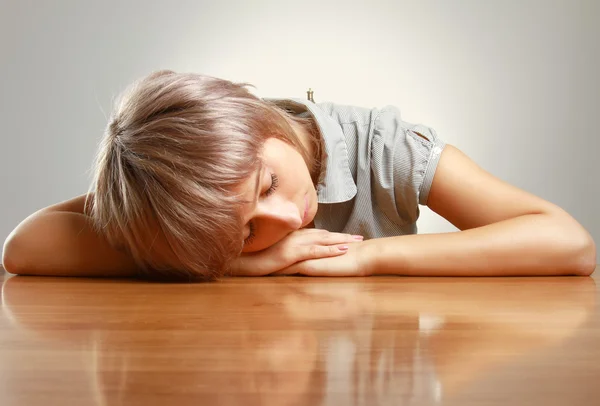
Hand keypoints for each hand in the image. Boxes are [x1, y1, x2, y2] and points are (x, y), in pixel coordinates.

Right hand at [229, 229, 362, 275]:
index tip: (347, 236)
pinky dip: (330, 250)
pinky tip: (343, 250)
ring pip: (324, 241)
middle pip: (325, 235)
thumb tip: (295, 255)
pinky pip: (315, 251)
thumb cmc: (253, 258)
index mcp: (291, 236)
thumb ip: (285, 250)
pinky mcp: (292, 253)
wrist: (240, 260)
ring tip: (358, 242)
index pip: (317, 234)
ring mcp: (294, 243)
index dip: (333, 235)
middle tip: (360, 238)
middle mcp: (295, 236)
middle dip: (343, 236)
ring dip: (342, 241)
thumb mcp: (273, 253)